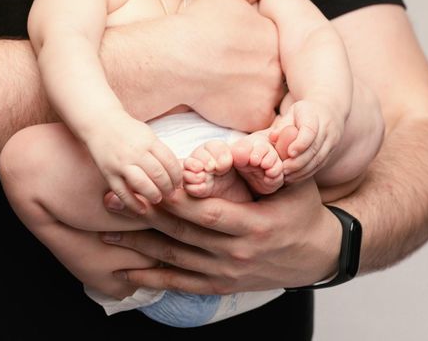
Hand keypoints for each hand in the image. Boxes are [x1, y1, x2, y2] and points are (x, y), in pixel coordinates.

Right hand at [86, 111, 181, 213]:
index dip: (177, 176)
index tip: (179, 183)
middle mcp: (136, 152)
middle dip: (168, 188)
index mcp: (148, 141)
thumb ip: (159, 151)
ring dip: (154, 195)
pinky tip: (142, 209)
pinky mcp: (108, 173)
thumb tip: (175, 170)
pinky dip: (133, 204)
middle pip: (159, 174)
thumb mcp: (147, 134)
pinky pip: (122, 192)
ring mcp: (121, 163)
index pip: (170, 162)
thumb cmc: (128, 130)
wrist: (100, 123)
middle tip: (171, 193)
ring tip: (158, 199)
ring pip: (142, 184)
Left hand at [101, 179, 341, 293]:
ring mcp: (229, 272)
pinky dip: (155, 279)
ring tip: (108, 235)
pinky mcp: (224, 284)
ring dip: (141, 247)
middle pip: (183, 234)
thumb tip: (235, 144)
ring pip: (177, 259)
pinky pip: (184, 284)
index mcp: (255, 225)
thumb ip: (265, 167)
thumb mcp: (294, 185)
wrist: (319, 254)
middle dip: (143, 217)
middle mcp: (238, 252)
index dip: (173, 199)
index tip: (143, 185)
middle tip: (109, 204)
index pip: (206, 211)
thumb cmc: (304, 212)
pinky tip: (130, 273)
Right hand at [177, 0, 284, 131]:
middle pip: (272, 75)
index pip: (273, 50)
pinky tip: (226, 103)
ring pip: (266, 98)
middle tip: (229, 73)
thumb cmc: (198, 27)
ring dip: (251, 96)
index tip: (234, 56)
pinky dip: (244, 115)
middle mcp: (278, 66)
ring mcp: (269, 94)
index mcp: (274, 38)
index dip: (253, 54)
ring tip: (225, 88)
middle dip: (254, 76)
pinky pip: (256, 119)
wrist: (176, 60)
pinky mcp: (256, 117)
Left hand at [270, 96, 344, 182]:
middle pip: (314, 148)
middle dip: (298, 162)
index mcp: (314, 115)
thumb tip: (272, 137)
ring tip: (287, 177)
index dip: (300, 144)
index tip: (289, 153)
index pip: (310, 131)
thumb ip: (282, 125)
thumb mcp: (291, 113)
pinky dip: (307, 173)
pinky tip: (295, 177)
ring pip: (319, 159)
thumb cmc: (302, 113)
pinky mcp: (332, 151)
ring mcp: (332, 141)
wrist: (328, 111)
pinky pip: (320, 164)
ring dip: (302, 171)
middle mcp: (326, 128)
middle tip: (283, 170)